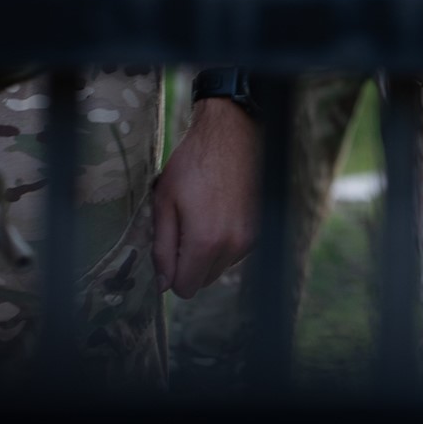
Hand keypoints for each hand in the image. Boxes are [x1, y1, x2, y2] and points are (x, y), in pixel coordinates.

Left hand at [152, 98, 258, 297]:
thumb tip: (162, 284)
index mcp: (206, 242)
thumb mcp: (164, 204)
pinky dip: (225, 242)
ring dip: (208, 253)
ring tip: (203, 216)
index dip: (171, 274)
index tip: (169, 249)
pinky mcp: (260, 229)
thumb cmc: (193, 165)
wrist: (232, 135)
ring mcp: (251, 237)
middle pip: (204, 281)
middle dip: (190, 264)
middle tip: (183, 228)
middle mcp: (234, 245)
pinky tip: (219, 213)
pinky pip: (235, 252)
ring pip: (220, 267)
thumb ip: (162, 249)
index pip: (185, 288)